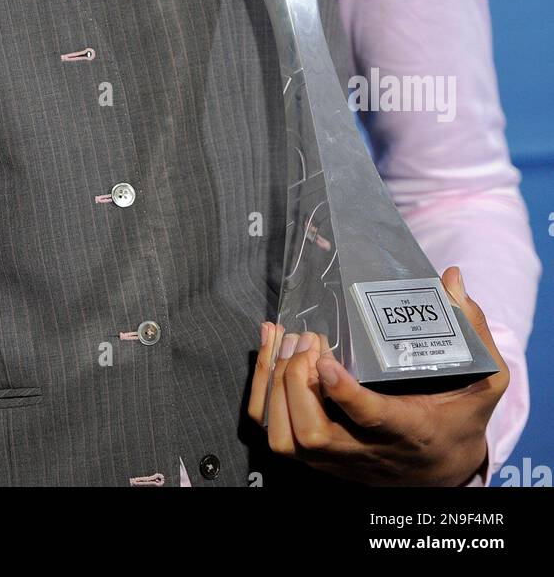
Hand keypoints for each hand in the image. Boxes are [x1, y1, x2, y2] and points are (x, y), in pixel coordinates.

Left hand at [248, 266, 508, 485]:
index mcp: (409, 430)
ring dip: (275, 385)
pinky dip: (261, 388)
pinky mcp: (314, 456)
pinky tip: (269, 344)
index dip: (343, 394)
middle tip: (309, 339)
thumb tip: (453, 278)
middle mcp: (366, 451)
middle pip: (312, 433)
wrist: (442, 467)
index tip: (327, 360)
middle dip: (298, 381)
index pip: (370, 420)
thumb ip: (472, 330)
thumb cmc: (459, 414)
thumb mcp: (483, 379)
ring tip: (288, 340)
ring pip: (285, 439)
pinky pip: (273, 432)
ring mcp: (335, 458)